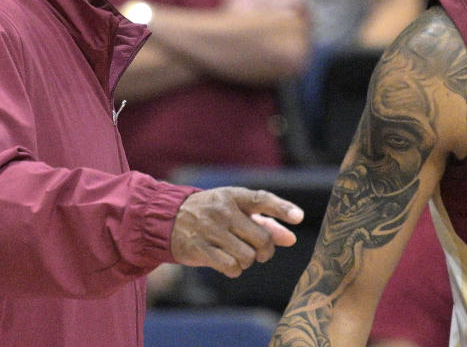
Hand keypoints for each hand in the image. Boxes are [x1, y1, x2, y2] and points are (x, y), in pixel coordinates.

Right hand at [170, 187, 303, 276]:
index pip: (262, 199)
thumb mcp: (236, 210)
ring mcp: (210, 229)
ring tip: (239, 255)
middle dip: (266, 250)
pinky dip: (235, 270)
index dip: (282, 208)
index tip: (299, 217)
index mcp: (233, 196)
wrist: (167, 218)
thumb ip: (265, 222)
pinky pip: (230, 267)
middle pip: (261, 238)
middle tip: (261, 252)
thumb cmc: (212, 214)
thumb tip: (290, 239)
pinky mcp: (199, 248)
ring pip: (247, 256)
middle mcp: (222, 210)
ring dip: (248, 261)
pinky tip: (229, 264)